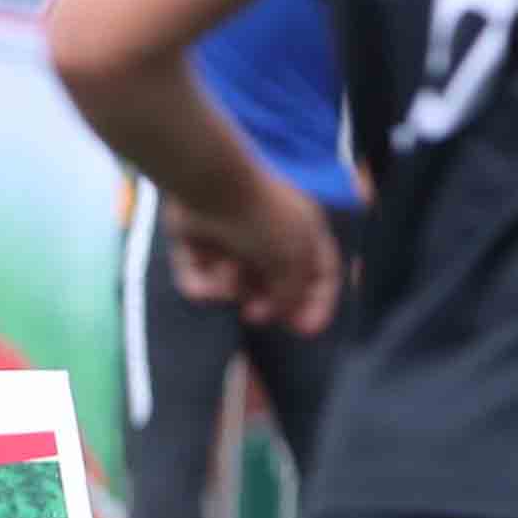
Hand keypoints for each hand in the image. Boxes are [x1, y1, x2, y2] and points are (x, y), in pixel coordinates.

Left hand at [165, 179, 341, 337]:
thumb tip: (283, 313)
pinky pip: (199, 278)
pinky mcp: (197, 245)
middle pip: (273, 283)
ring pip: (235, 284)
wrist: (211, 186)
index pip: (320, 275)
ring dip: (233, 289)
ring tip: (228, 276)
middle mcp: (270, 237)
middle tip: (255, 315)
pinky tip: (203, 287)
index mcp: (305, 233)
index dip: (317, 304)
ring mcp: (232, 241)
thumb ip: (295, 293)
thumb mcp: (295, 259)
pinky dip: (201, 286)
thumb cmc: (265, 219)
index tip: (305, 330)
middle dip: (266, 302)